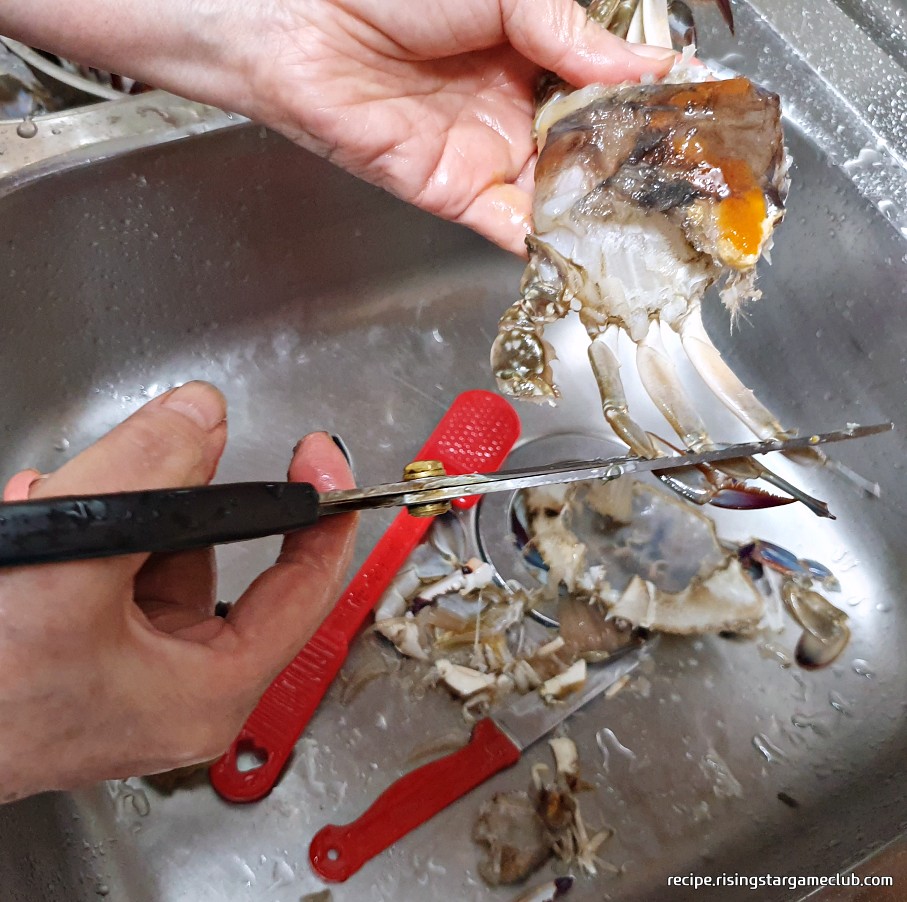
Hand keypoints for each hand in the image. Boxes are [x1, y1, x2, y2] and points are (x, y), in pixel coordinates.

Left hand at [0, 0, 674, 253]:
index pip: (608, 81)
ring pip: (560, 191)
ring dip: (604, 204)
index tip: (702, 110)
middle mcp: (513, 102)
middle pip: (590, 143)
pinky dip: (553, 239)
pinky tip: (595, 241)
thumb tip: (650, 65)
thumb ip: (576, 34)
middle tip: (692, 175)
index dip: (653, 97)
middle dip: (637, 160)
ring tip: (658, 214)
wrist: (297, 21)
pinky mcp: (457, 194)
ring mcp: (488, 152)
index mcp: (529, 43)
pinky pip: (514, 227)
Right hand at [0, 381, 356, 801]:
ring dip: (120, 510)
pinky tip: (42, 511)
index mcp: (210, 690)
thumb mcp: (74, 568)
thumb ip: (146, 480)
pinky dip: (84, 532)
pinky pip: (109, 569)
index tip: (319, 456)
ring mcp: (128, 667)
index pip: (306, 588)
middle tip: (175, 444)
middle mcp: (178, 684)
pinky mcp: (83, 651)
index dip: (323, 511)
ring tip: (70, 491)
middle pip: (218, 555)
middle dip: (182, 495)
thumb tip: (199, 417)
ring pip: (156, 555)